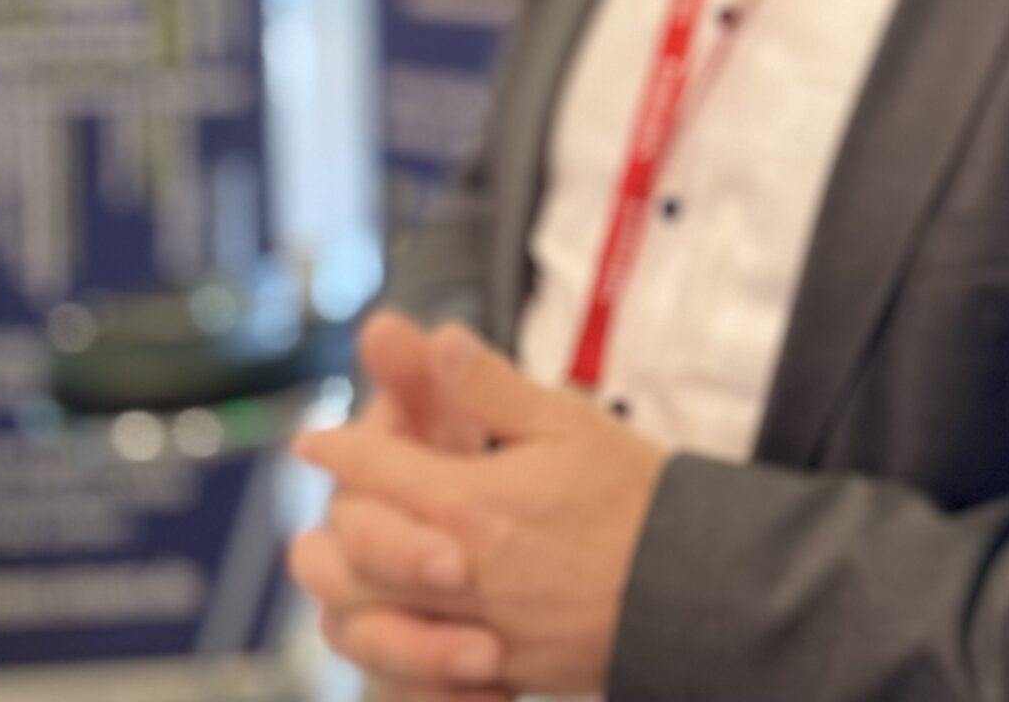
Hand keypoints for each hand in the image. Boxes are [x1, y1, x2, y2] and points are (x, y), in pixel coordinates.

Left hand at [291, 311, 669, 697]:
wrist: (695, 587)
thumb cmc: (637, 498)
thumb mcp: (569, 423)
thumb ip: (492, 388)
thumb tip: (439, 340)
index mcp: (468, 501)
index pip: (373, 469)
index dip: (338, 448)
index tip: (313, 440)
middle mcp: (456, 570)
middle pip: (354, 548)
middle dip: (336, 517)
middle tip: (334, 499)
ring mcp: (474, 625)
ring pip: (370, 615)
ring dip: (346, 587)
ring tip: (343, 565)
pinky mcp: (500, 666)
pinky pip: (415, 667)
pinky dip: (393, 644)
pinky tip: (400, 625)